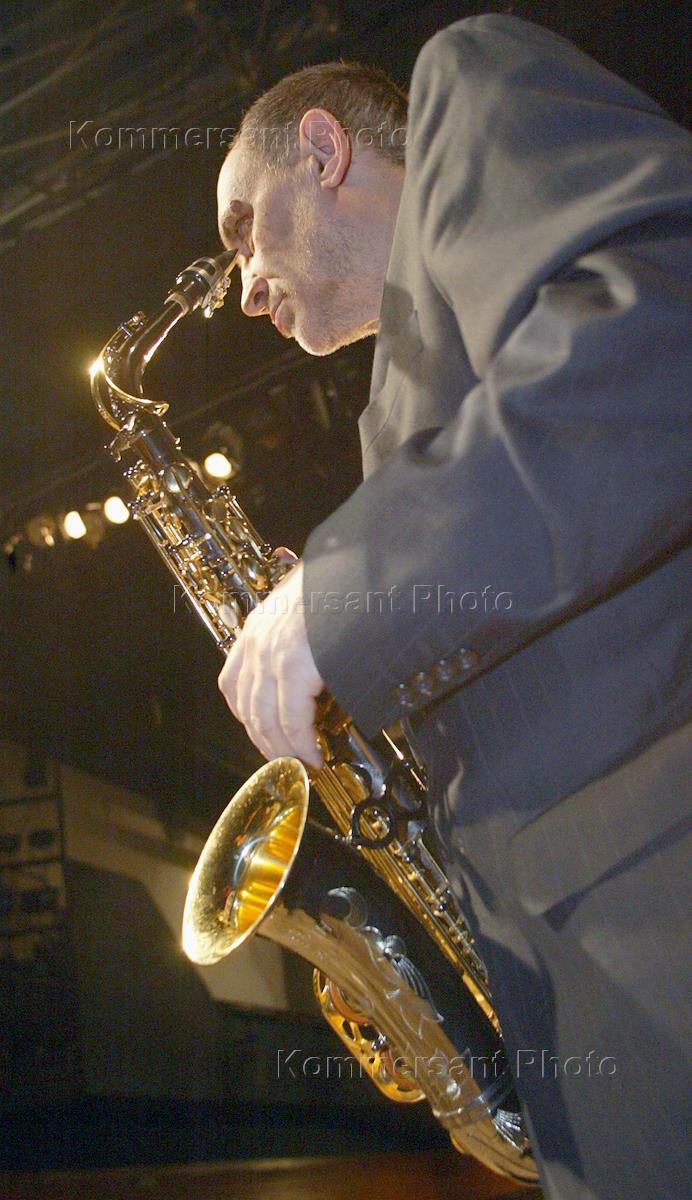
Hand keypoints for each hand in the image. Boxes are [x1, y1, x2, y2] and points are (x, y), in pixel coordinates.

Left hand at [217, 558, 324, 767]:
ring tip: (303, 765)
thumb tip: (312, 675)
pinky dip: (302, 744)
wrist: (361, 567)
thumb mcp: (305, 607)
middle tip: (288, 763)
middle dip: (268, 744)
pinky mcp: (294, 667)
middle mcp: (255, 643)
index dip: (249, 719)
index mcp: (256, 628)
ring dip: (284, 751)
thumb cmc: (342, 585)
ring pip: (266, 722)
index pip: (233, 686)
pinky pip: (293, 720)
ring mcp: (271, 656)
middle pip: (249, 711)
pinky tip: (313, 754)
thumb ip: (298, 638)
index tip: (266, 738)